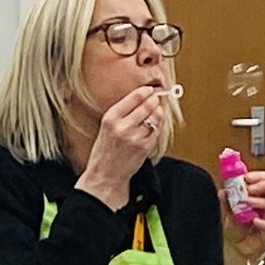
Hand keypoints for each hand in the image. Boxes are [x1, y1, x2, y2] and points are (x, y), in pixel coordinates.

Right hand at [75, 87, 164, 210]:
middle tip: (157, 97)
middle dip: (154, 100)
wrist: (105, 174)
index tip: (150, 89)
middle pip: (147, 106)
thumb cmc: (105, 150)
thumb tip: (142, 98)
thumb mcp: (107, 127)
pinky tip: (156, 123)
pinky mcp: (144, 147)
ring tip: (157, 110)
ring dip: (159, 112)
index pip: (134, 98)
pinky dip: (159, 125)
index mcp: (111, 118)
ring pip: (155, 117)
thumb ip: (122, 113)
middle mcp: (122, 127)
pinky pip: (157, 131)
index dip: (145, 91)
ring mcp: (135, 138)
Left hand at [221, 169, 264, 264]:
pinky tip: (254, 221)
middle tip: (250, 188)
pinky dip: (263, 222)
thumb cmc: (237, 228)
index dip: (258, 176)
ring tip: (247, 202)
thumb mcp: (228, 211)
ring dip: (261, 202)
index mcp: (262, 195)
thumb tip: (224, 191)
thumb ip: (226, 200)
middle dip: (264, 186)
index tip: (246, 177)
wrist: (237, 248)